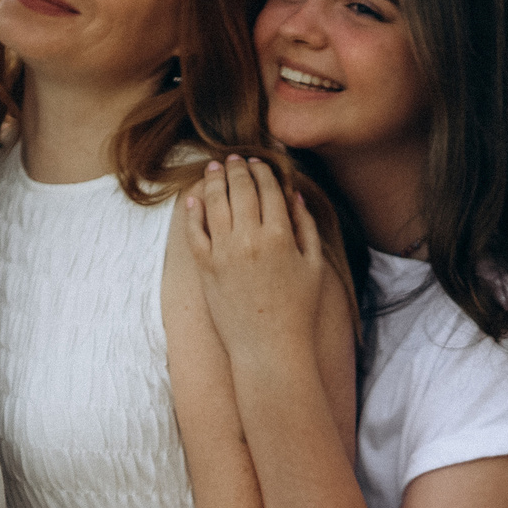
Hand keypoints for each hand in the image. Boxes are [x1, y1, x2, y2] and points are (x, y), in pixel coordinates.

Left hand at [180, 157, 325, 367]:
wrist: (268, 348)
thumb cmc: (297, 310)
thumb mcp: (313, 265)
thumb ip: (306, 227)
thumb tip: (294, 195)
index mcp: (280, 236)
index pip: (269, 189)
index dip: (262, 170)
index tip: (258, 162)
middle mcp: (250, 240)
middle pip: (240, 190)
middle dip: (237, 169)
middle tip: (234, 158)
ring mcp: (224, 253)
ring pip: (215, 204)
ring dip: (214, 181)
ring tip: (214, 169)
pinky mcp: (205, 268)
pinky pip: (195, 232)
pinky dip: (194, 211)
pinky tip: (195, 198)